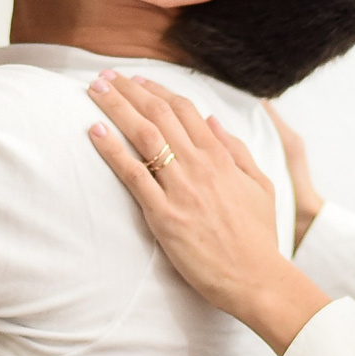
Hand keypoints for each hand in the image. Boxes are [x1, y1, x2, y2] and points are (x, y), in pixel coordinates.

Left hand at [88, 72, 330, 353]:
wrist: (256, 278)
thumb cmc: (258, 238)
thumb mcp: (260, 186)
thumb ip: (237, 151)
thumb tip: (213, 121)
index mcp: (221, 157)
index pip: (184, 110)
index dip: (157, 90)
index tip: (136, 80)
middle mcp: (200, 166)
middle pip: (159, 115)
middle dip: (129, 91)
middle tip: (104, 76)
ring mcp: (181, 189)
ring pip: (143, 136)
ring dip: (116, 108)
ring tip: (94, 90)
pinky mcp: (164, 216)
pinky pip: (133, 175)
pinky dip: (112, 150)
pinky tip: (94, 131)